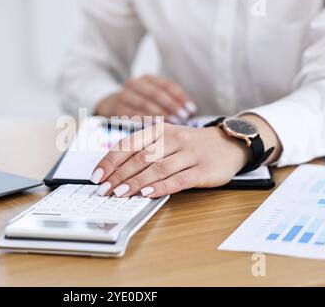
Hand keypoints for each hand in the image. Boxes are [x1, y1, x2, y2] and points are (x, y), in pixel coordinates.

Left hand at [90, 123, 251, 197]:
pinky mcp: (203, 170)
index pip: (128, 144)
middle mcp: (173, 139)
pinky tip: (147, 194)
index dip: (110, 160)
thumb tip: (113, 170)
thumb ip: (144, 150)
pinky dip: (161, 187)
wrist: (227, 143)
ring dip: (135, 182)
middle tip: (103, 189)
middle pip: (140, 157)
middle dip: (118, 175)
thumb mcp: (166, 139)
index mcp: (159, 130)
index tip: (97, 176)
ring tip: (119, 193)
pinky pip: (178, 180)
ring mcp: (189, 154)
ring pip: (157, 168)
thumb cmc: (189, 145)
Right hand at [95, 75, 196, 123]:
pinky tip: (158, 126)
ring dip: (161, 114)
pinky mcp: (117, 108)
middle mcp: (135, 83)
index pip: (167, 85)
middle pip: (156, 93)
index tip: (191, 109)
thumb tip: (190, 112)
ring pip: (145, 103)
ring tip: (174, 123)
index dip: (180, 97)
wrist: (112, 106)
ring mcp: (124, 95)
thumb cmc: (141, 105)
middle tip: (183, 117)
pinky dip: (147, 120)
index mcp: (147, 78)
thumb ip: (171, 102)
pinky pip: (134, 113)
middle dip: (172, 106)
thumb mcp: (155, 99)